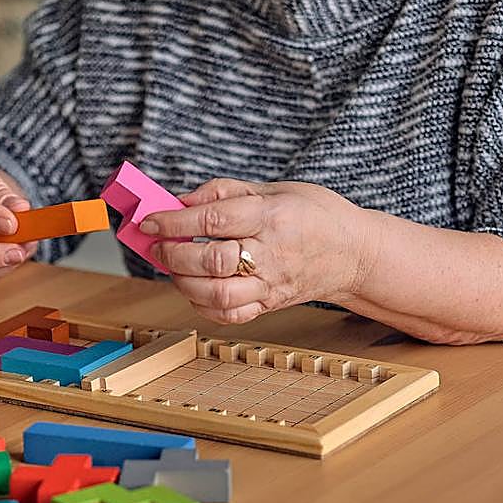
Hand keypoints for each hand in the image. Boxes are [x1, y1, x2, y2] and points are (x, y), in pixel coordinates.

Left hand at [140, 179, 373, 323]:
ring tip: (174, 268)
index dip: (172, 221)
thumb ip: (224, 191)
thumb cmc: (314, 214)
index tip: (148, 221)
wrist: (354, 252)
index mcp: (271, 216)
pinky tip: (195, 288)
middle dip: (173, 254)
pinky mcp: (270, 304)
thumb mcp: (273, 188)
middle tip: (157, 246)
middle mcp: (271, 253)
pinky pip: (229, 315)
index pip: (212, 220)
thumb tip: (179, 200)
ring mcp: (271, 284)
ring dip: (183, 282)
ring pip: (217, 294)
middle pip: (211, 261)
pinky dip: (202, 305)